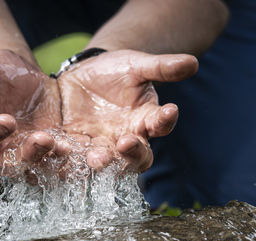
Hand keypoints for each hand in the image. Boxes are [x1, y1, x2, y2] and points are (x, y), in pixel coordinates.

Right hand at [0, 50, 61, 171]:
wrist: (25, 79)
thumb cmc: (0, 74)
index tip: (7, 120)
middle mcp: (1, 148)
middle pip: (10, 163)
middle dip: (27, 154)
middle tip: (42, 139)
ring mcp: (25, 153)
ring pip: (35, 167)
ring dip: (50, 161)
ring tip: (64, 148)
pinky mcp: (48, 154)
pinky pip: (56, 164)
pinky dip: (67, 162)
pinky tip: (80, 154)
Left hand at [57, 50, 197, 171]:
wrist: (84, 74)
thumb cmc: (117, 70)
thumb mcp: (137, 65)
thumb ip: (161, 67)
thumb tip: (193, 62)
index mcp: (146, 121)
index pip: (161, 125)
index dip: (165, 120)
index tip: (168, 111)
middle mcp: (126, 140)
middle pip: (135, 157)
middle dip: (131, 153)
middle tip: (125, 143)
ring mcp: (100, 147)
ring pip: (104, 163)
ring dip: (100, 162)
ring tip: (95, 158)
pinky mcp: (74, 147)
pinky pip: (72, 157)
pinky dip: (68, 158)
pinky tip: (63, 151)